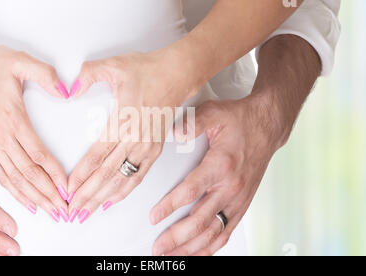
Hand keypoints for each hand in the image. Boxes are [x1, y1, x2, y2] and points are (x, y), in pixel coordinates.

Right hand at [0, 41, 69, 220]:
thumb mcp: (20, 61)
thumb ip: (45, 75)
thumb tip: (66, 90)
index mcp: (13, 119)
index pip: (38, 154)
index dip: (55, 174)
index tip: (68, 188)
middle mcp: (1, 138)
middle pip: (29, 173)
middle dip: (49, 194)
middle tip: (65, 210)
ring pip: (15, 179)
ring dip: (35, 197)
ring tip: (51, 212)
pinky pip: (2, 176)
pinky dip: (15, 192)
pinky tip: (28, 203)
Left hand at [67, 52, 198, 222]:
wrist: (178, 74)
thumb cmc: (148, 70)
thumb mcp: (114, 65)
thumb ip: (88, 75)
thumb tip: (68, 89)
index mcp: (123, 121)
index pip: (96, 155)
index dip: (80, 175)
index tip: (66, 190)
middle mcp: (136, 139)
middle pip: (106, 174)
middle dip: (87, 195)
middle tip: (71, 211)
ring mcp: (147, 147)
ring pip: (121, 179)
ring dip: (102, 198)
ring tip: (86, 212)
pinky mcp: (155, 149)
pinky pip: (138, 176)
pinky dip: (124, 191)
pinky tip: (112, 201)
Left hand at [150, 96, 286, 255]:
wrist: (268, 126)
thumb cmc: (241, 120)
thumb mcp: (215, 112)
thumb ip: (192, 123)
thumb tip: (172, 134)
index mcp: (221, 164)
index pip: (192, 191)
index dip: (170, 206)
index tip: (154, 216)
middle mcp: (231, 186)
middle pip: (201, 220)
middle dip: (177, 237)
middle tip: (158, 247)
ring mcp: (238, 198)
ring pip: (214, 232)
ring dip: (192, 247)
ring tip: (172, 256)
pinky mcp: (242, 203)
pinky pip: (227, 231)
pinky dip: (212, 246)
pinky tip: (198, 253)